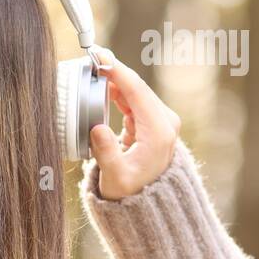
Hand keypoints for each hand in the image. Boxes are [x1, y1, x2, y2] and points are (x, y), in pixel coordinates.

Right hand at [88, 50, 180, 199]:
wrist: (146, 203)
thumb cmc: (129, 192)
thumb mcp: (115, 177)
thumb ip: (106, 152)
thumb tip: (97, 127)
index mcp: (159, 132)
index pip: (137, 92)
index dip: (118, 72)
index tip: (100, 57)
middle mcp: (165, 122)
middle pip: (138, 87)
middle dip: (115, 70)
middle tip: (93, 56)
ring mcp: (161, 122)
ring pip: (136, 92)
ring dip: (116, 79)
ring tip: (95, 67)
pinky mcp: (153, 123)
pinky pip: (134, 101)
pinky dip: (119, 91)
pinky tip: (103, 84)